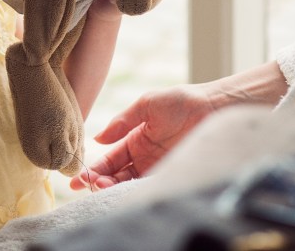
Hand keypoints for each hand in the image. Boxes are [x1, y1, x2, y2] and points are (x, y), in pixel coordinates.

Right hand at [69, 61, 287, 190]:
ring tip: (100, 188)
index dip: (93, 169)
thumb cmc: (182, 101)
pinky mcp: (174, 174)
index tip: (78, 178)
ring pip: (130, 184)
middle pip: (116, 175)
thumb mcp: (146, 105)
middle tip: (87, 186)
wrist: (215, 108)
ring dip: (113, 188)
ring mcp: (159, 168)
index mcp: (135, 140)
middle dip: (99, 182)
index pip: (109, 159)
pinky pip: (151, 187)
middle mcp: (144, 158)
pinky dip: (135, 192)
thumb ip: (122, 122)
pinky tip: (123, 193)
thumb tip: (97, 138)